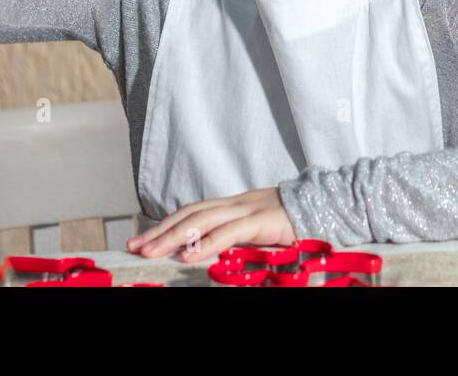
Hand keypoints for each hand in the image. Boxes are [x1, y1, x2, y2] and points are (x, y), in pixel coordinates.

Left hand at [126, 188, 295, 262]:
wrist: (322, 204)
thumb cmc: (290, 222)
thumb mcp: (256, 228)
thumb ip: (233, 235)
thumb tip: (207, 250)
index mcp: (231, 205)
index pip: (190, 212)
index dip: (165, 224)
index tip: (142, 240)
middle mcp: (234, 203)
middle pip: (189, 214)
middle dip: (160, 231)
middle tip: (135, 247)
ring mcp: (246, 210)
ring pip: (202, 220)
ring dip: (174, 237)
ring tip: (152, 252)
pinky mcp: (260, 221)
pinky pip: (228, 232)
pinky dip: (206, 243)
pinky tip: (189, 255)